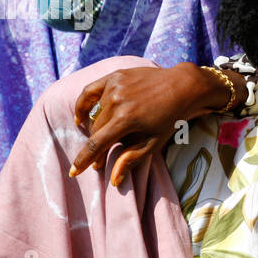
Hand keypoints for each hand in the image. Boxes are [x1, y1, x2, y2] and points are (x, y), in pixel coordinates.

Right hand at [70, 63, 242, 186]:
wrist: (183, 86)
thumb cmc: (172, 118)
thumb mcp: (154, 142)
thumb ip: (131, 158)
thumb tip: (113, 180)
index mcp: (126, 119)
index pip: (97, 143)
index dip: (84, 159)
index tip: (74, 172)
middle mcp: (116, 101)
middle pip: (96, 130)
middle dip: (96, 147)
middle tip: (99, 160)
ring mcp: (114, 86)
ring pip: (95, 114)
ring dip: (98, 127)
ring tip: (105, 137)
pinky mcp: (114, 76)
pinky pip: (89, 91)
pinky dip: (82, 105)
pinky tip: (80, 117)